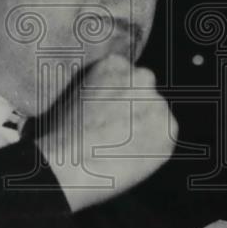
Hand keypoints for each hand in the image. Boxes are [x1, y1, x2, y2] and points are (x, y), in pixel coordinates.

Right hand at [35, 54, 177, 211]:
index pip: (125, 75)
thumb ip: (96, 88)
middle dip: (134, 108)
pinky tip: (131, 156)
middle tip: (115, 130)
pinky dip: (152, 147)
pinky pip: (164, 138)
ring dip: (144, 127)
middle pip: (144, 91)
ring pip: (155, 115)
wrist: (67, 163)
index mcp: (115, 64)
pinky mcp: (169, 131)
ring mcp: (158, 103)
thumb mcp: (71, 94)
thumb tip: (104, 98)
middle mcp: (142, 77)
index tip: (106, 111)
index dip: (116, 96)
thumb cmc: (58, 133)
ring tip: (120, 147)